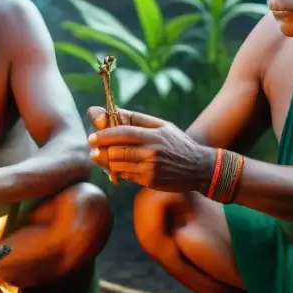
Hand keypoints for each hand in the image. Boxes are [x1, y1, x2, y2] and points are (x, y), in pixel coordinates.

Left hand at [86, 107, 215, 192]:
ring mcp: (150, 168)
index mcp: (153, 135)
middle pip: (116, 150)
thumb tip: (114, 111)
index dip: (104, 135)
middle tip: (94, 150)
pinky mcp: (150, 181)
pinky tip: (123, 168)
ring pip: (117, 165)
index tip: (92, 137)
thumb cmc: (177, 144)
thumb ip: (137, 119)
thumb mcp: (161, 126)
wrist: (200, 168)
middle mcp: (151, 151)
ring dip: (108, 162)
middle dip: (101, 150)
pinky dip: (120, 172)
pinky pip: (126, 176)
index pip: (122, 133)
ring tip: (106, 158)